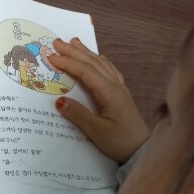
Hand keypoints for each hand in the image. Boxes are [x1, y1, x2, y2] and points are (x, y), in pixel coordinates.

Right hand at [48, 38, 149, 163]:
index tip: (52, 56)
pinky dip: (98, 60)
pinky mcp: (121, 94)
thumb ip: (78, 115)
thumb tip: (59, 100)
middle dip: (74, 51)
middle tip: (57, 42)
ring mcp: (120, 89)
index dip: (68, 63)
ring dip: (86, 52)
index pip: (86, 71)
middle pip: (93, 63)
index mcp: (109, 92)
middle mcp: (116, 86)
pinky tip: (97, 58)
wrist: (141, 150)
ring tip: (74, 42)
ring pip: (102, 64)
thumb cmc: (120, 142)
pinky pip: (109, 70)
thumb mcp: (97, 132)